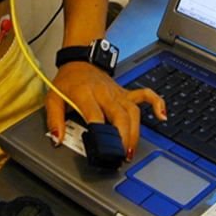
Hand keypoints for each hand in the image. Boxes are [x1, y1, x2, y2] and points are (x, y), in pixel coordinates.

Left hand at [45, 61, 165, 160]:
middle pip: (120, 115)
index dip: (100, 132)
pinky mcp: (125, 91)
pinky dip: (156, 103)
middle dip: (123, 137)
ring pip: (133, 110)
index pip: (95, 114)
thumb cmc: (67, 81)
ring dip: (135, 131)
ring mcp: (117, 92)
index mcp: (85, 94)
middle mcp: (104, 93)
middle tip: (121, 155)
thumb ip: (54, 120)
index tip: (102, 148)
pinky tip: (162, 116)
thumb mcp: (53, 98)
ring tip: (132, 150)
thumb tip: (57, 139)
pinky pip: (145, 94)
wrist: (79, 60)